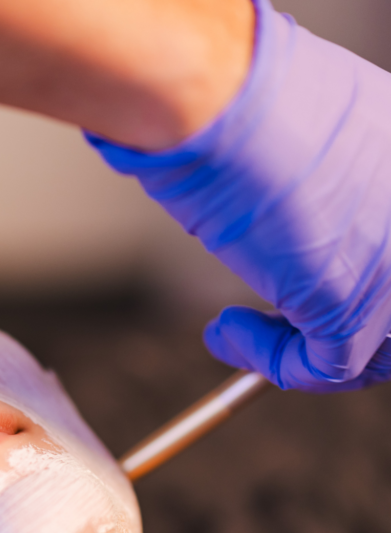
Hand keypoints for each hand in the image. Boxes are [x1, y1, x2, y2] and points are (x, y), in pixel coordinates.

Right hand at [87, 0, 390, 390]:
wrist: (224, 103)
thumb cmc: (247, 101)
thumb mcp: (310, 138)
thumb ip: (326, 184)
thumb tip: (296, 225)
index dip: (358, 284)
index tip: (299, 291)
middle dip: (337, 333)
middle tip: (279, 331)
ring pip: (372, 349)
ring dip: (297, 353)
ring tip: (237, 332)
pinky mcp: (354, 304)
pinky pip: (322, 367)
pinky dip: (267, 361)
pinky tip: (227, 332)